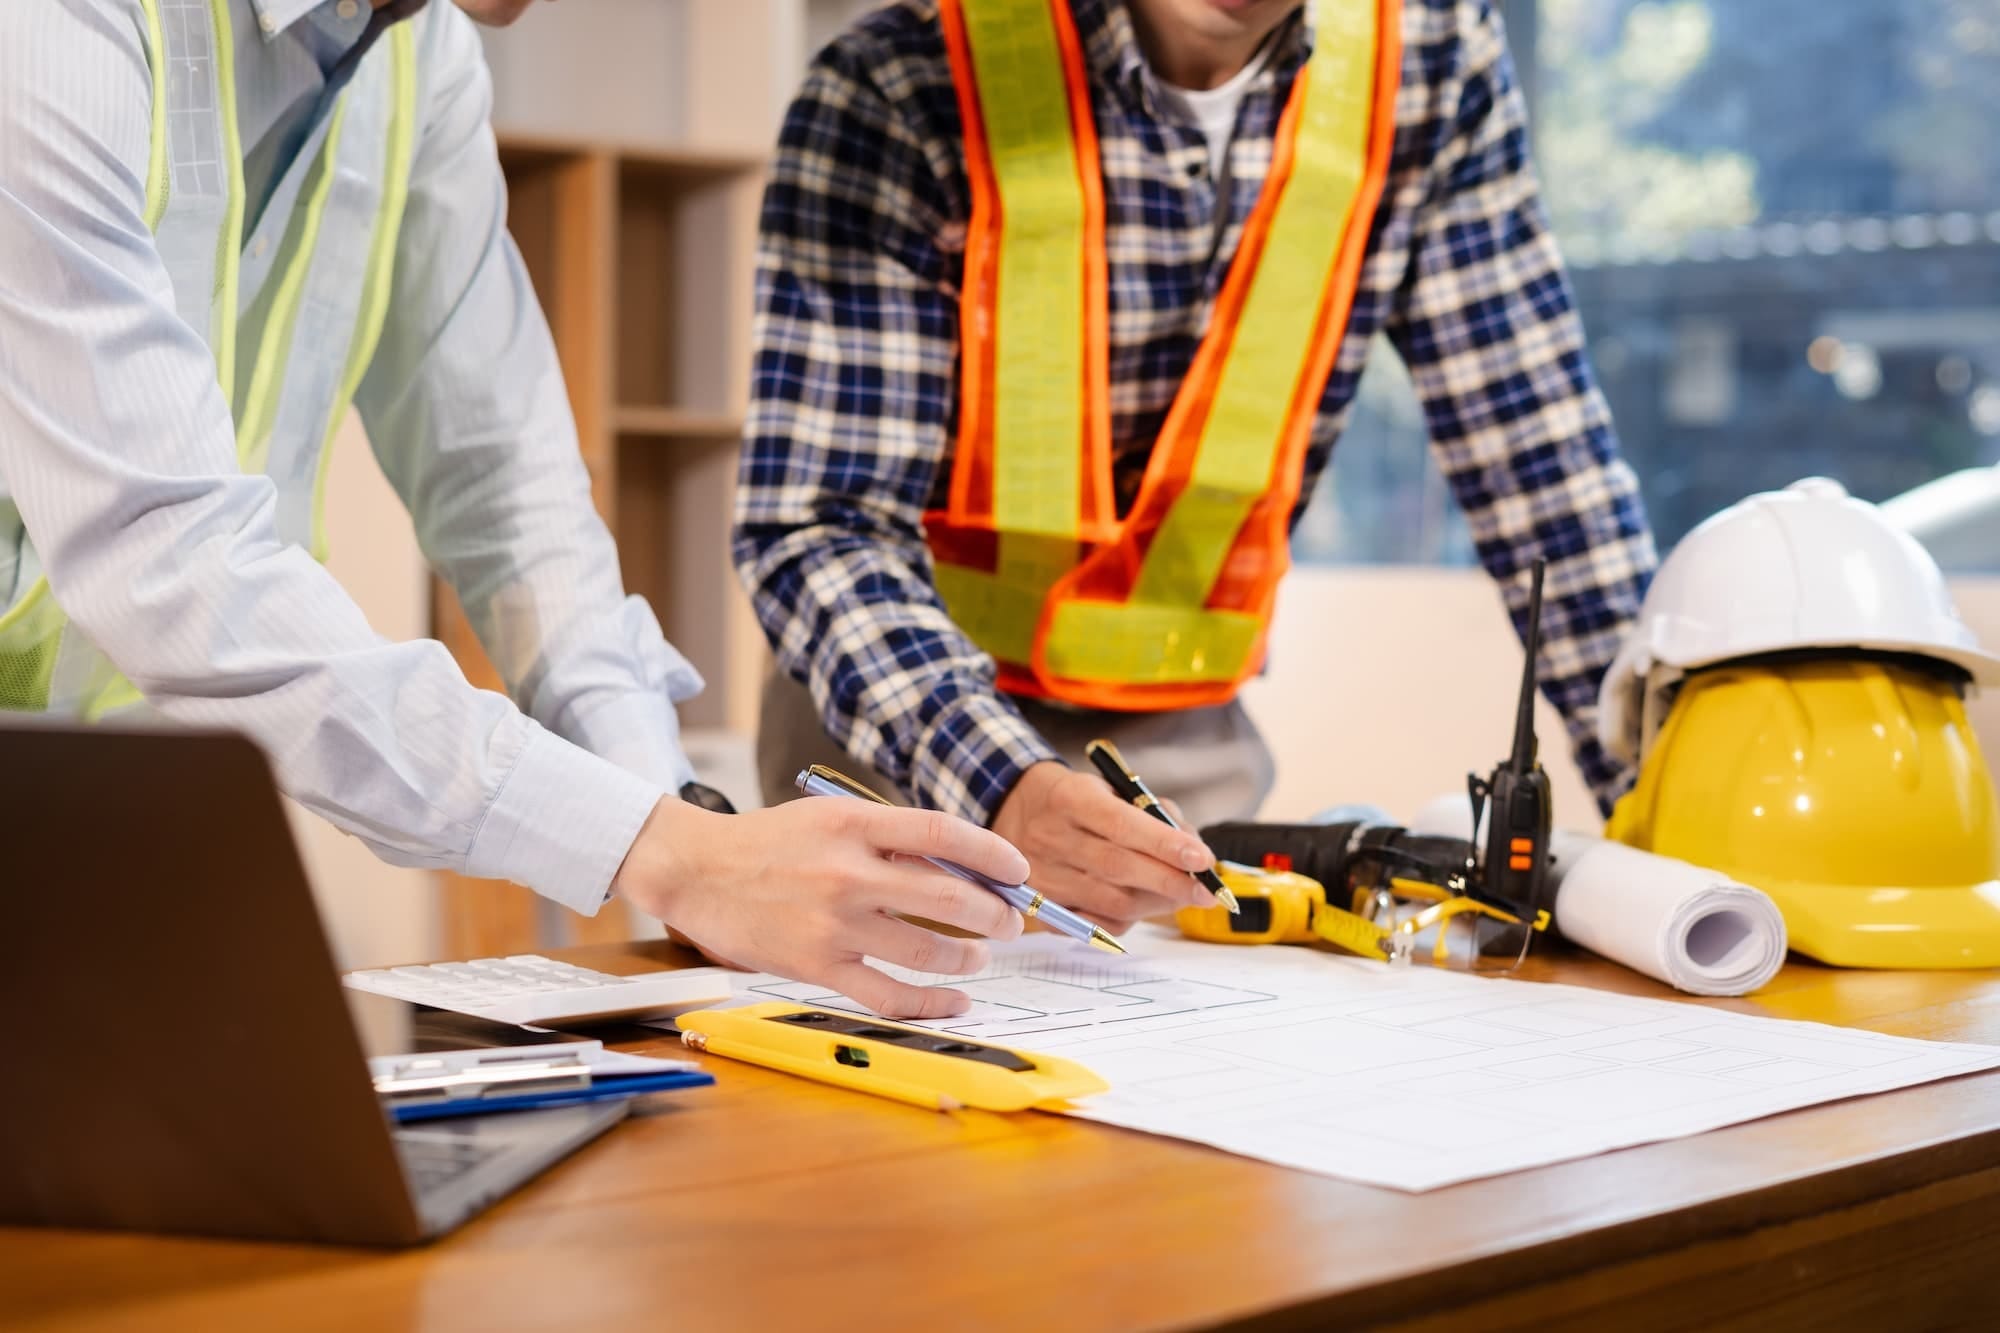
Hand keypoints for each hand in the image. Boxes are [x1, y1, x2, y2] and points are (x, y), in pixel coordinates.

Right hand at [612, 796, 1027, 1017]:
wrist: (697, 871)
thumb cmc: (768, 842)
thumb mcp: (830, 818)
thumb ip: (888, 837)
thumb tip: (960, 866)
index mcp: (855, 824)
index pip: (943, 834)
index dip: (992, 853)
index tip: (1018, 870)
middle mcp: (849, 872)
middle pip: (948, 896)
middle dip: (994, 913)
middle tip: (1009, 921)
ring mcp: (835, 923)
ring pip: (928, 949)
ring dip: (968, 957)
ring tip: (980, 957)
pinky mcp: (818, 965)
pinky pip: (890, 994)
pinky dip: (932, 1001)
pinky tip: (955, 1000)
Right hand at [992, 761, 1216, 933]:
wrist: (1019, 812)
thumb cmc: (1080, 801)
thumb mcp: (1112, 789)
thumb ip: (1156, 816)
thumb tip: (1196, 855)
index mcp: (1070, 798)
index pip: (1122, 824)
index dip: (1165, 844)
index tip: (1203, 859)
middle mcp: (1050, 837)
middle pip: (1118, 868)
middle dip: (1171, 882)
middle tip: (1208, 892)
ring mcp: (1042, 876)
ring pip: (1111, 902)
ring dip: (1157, 903)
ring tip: (1182, 896)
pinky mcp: (1042, 906)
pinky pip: (1097, 924)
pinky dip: (1131, 919)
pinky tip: (1145, 904)